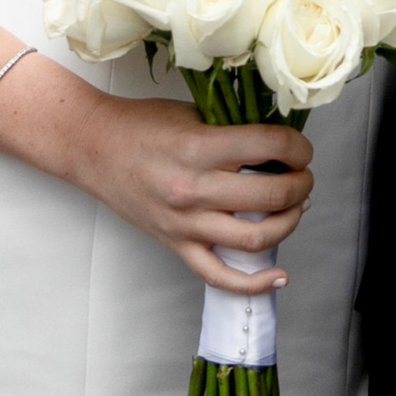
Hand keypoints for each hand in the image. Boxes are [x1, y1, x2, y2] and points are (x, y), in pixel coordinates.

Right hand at [61, 90, 314, 292]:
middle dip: (301, 184)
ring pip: (256, 237)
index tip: (301, 149)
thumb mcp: (192, 112)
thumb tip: (280, 142)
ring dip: (289, 222)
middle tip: (303, 175)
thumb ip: (233, 128)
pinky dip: (253, 283)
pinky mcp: (176, 245)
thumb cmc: (141, 124)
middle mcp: (194, 189)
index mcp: (200, 147)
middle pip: (272, 194)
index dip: (298, 148)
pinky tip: (278, 276)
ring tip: (295, 207)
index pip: (271, 146)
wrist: (92, 147)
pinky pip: (219, 275)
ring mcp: (185, 223)